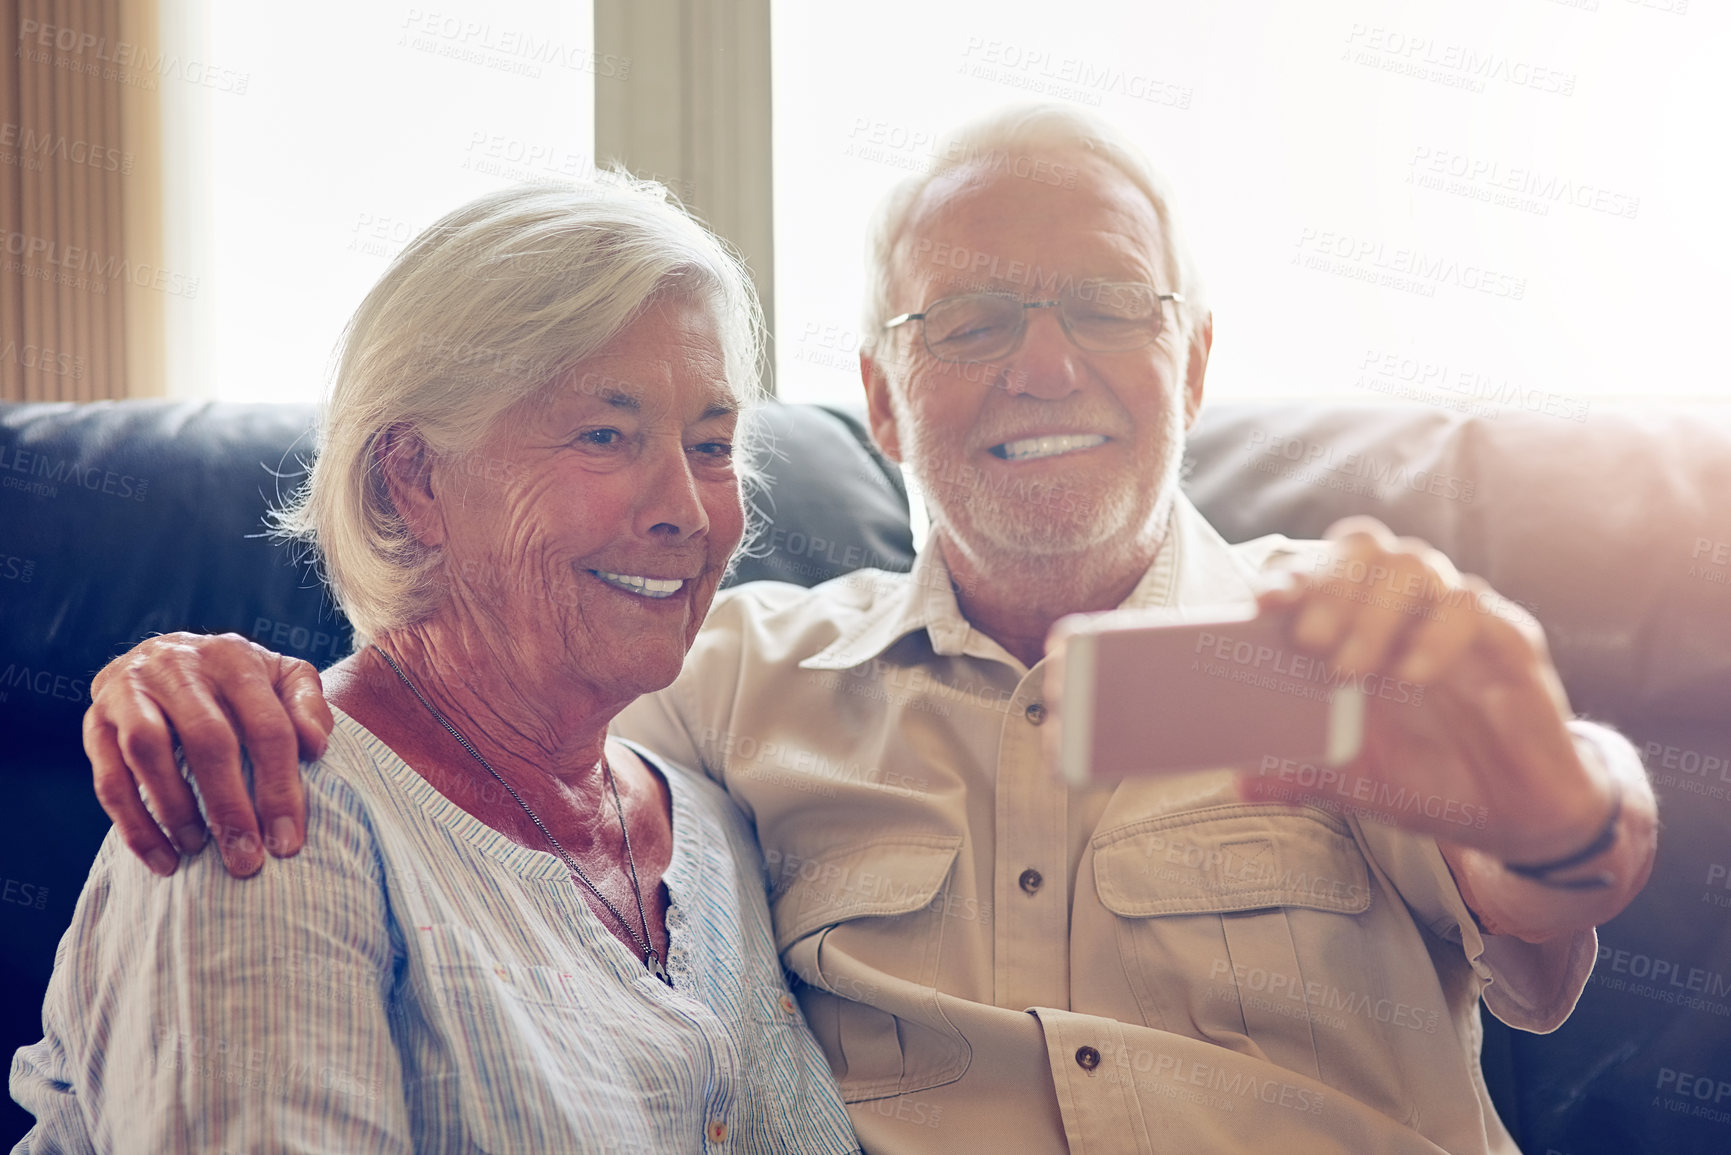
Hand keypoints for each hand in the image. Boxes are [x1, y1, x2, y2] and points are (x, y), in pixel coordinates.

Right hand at [85, 632, 333, 876]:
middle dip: (229, 806)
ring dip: (174, 809)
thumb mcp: (282, 677)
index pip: (266, 725)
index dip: (280, 787)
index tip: (288, 841)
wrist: (168, 656)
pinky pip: (108, 778)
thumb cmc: (238, 680)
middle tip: (245, 859)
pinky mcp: (95, 721)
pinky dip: (134, 824)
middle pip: (207, 739)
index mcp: (234, 657)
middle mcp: (178, 666)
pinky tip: (163, 858)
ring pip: (147, 751)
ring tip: (199, 850)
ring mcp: (129, 691)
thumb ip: (307, 704)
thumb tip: (316, 746)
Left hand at [1246, 517, 1617, 865]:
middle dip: (1327, 586)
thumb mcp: (1355, 780)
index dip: (1288, 575)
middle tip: (1307, 642)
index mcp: (1355, 627)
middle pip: (1362, 549)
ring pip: (1414, 564)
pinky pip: (1471, 609)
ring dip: (1373, 611)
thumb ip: (1301, 772)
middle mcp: (1404, 609)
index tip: (1263, 604)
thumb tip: (1239, 783)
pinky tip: (1410, 675)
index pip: (1316, 569)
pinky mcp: (1506, 639)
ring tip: (1349, 669)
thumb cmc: (1427, 778)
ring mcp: (1454, 618)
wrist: (1513, 815)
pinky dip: (1435, 635)